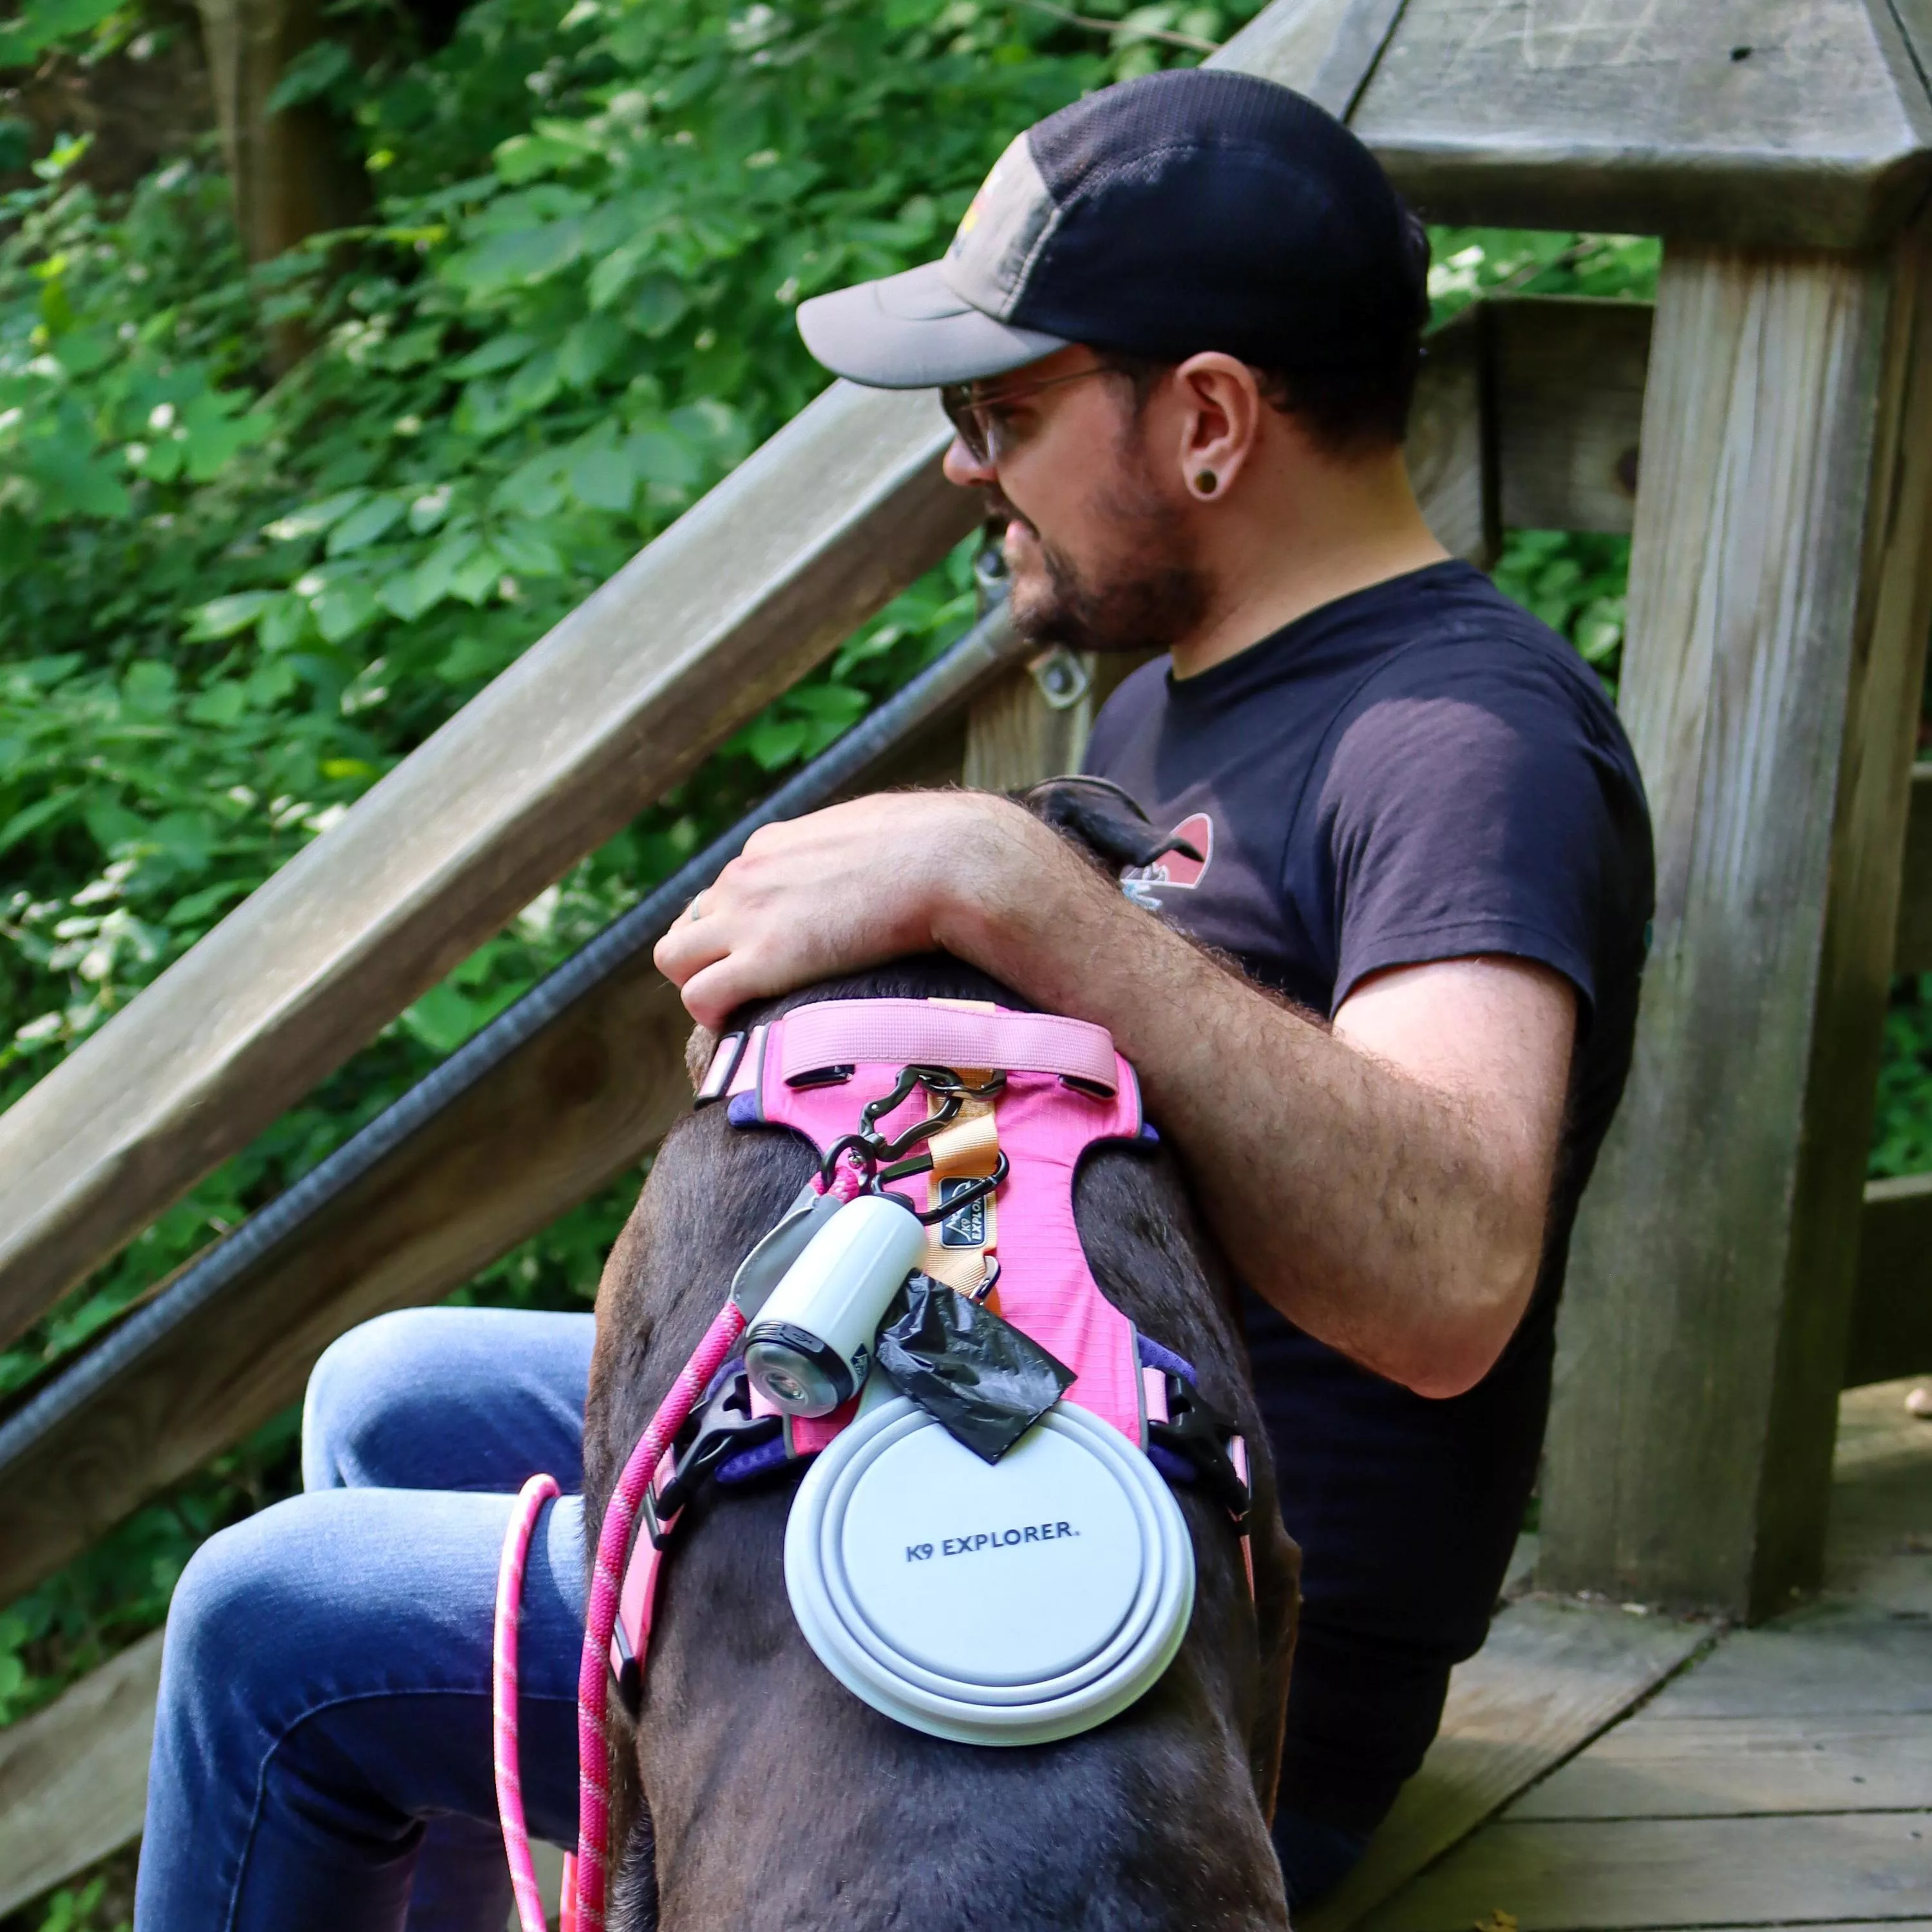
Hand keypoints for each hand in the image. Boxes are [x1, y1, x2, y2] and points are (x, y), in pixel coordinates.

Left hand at [652, 790, 1047, 1028]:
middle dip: (708, 961)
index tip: (771, 959)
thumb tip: (879, 870)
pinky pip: (700, 997)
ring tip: (747, 1013)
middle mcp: (744, 876)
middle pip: (687, 927)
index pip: (723, 894)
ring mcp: (747, 917)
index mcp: (770, 845)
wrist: (950, 862)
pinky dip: (715, 1016)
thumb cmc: (936, 848)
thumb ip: (852, 856)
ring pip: (675, 960)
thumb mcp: (876, 833)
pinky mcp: (763, 959)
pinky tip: (750, 1028)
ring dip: (702, 988)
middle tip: (751, 993)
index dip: (739, 933)